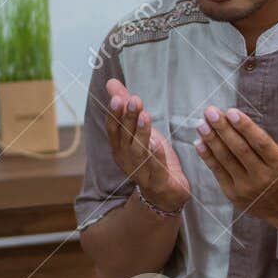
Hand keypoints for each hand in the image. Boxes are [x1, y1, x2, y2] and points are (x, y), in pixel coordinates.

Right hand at [103, 78, 189, 211]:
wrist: (165, 195)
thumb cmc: (152, 159)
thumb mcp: (140, 130)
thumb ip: (126, 108)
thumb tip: (112, 82)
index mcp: (120, 147)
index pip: (114, 129)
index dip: (115, 114)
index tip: (118, 97)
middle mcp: (127, 160)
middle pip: (126, 137)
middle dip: (129, 118)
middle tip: (134, 99)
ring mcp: (142, 172)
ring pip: (139, 151)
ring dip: (141, 133)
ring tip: (145, 116)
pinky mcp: (159, 182)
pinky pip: (157, 168)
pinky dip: (156, 156)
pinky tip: (156, 143)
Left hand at [194, 98, 277, 223]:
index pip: (260, 143)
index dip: (245, 127)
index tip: (230, 111)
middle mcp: (263, 178)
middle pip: (240, 150)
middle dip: (223, 130)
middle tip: (210, 111)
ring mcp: (247, 189)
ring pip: (226, 161)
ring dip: (212, 141)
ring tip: (201, 123)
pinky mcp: (235, 196)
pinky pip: (219, 173)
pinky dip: (208, 158)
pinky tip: (200, 142)